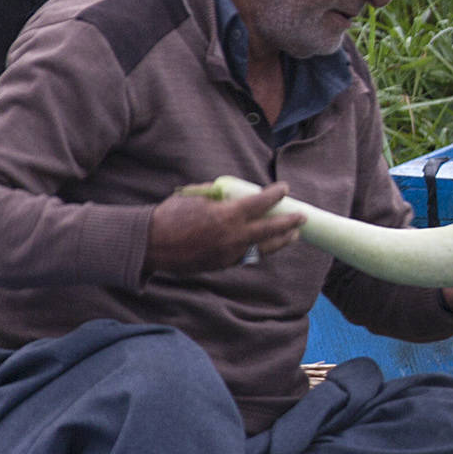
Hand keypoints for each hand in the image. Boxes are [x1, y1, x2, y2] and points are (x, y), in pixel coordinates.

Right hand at [147, 183, 305, 278]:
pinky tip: (267, 245)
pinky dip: (259, 250)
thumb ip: (219, 196)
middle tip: (302, 217)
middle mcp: (233, 236)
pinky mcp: (222, 265)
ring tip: (293, 235)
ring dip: (281, 241)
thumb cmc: (170, 216)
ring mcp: (229, 253)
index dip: (276, 195)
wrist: (150, 244)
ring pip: (264, 248)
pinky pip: (247, 257)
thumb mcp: (196, 198)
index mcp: (228, 215)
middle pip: (272, 229)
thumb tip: (234, 192)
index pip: (261, 203)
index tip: (284, 188)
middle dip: (290, 222)